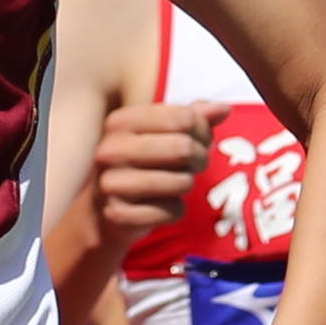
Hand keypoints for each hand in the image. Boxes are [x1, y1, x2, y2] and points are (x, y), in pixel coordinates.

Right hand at [86, 99, 211, 246]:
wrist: (102, 211)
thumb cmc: (140, 165)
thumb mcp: (161, 134)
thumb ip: (192, 117)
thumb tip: (223, 109)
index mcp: (121, 121)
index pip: (184, 118)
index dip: (203, 131)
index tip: (200, 140)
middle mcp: (110, 149)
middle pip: (184, 148)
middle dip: (199, 159)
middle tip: (195, 164)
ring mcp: (111, 183)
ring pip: (182, 182)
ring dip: (186, 185)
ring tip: (175, 184)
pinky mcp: (118, 215)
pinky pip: (172, 211)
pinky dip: (174, 211)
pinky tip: (160, 206)